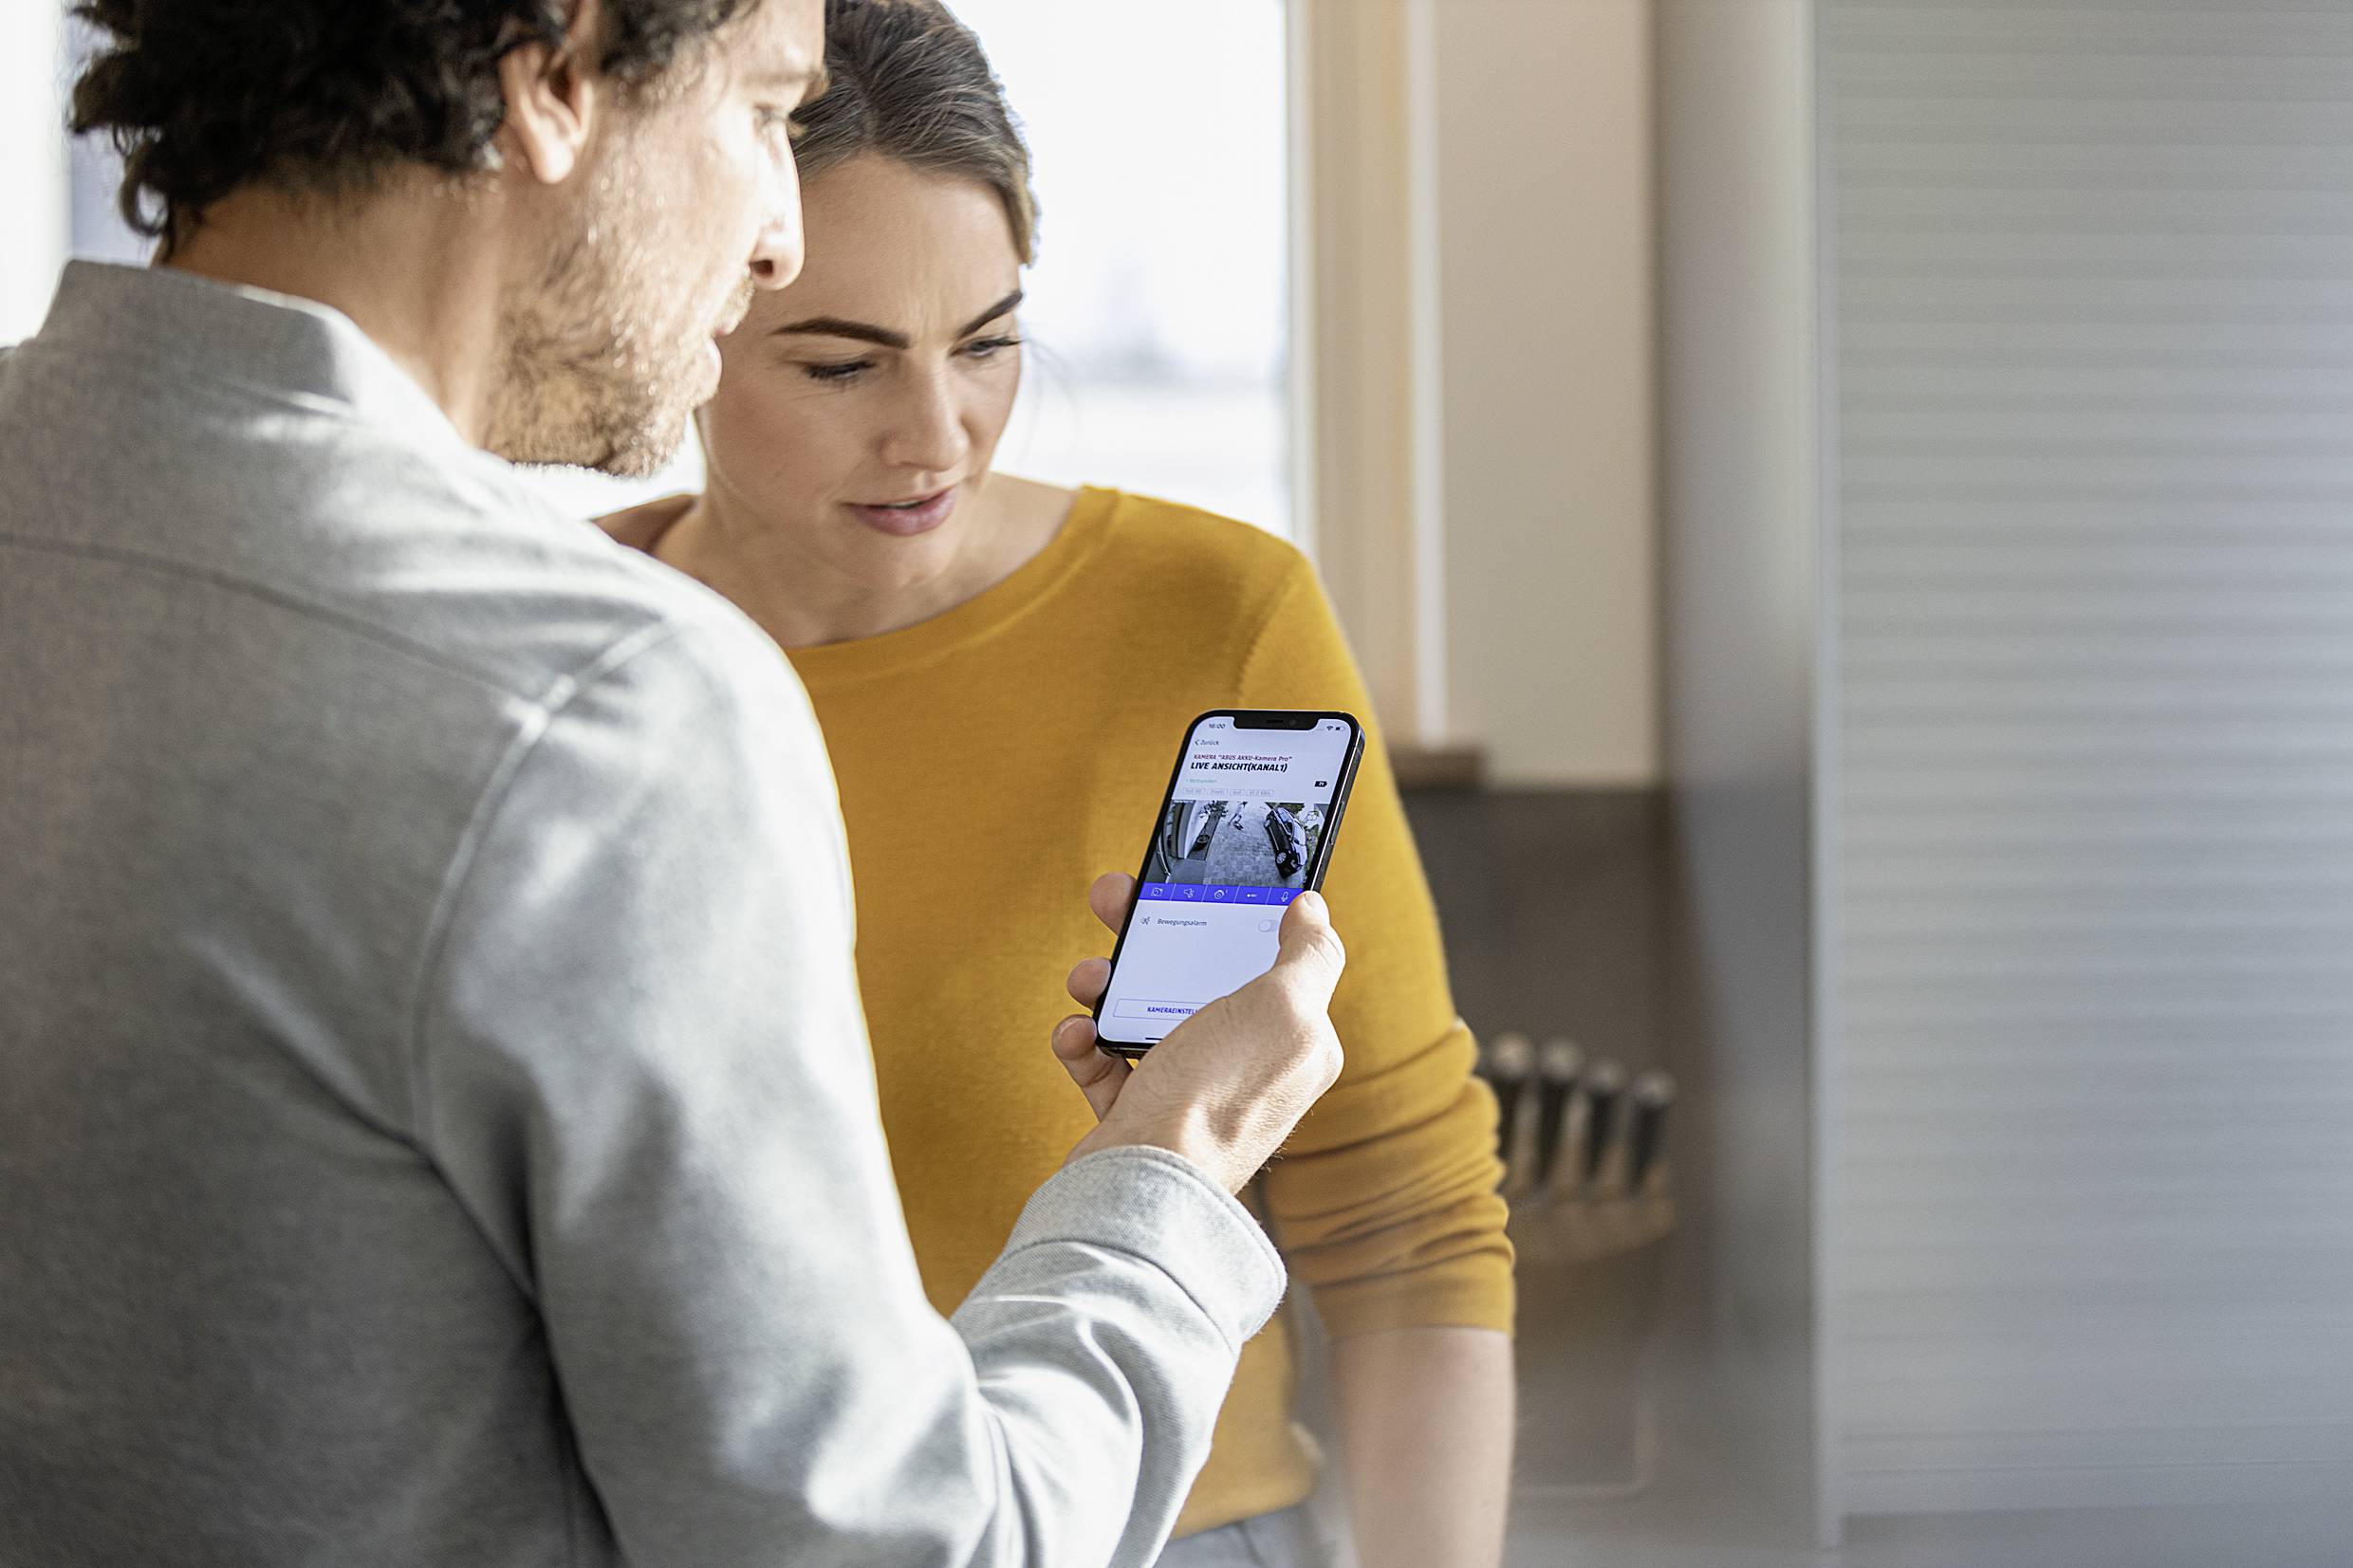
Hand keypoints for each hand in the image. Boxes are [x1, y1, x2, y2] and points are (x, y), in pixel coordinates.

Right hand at [1051, 872, 1347, 1192]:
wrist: (1144, 1185)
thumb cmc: (1218, 1099)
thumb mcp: (1284, 1010)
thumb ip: (1308, 955)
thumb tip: (1313, 910)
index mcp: (1292, 1039)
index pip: (1268, 958)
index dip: (1230, 914)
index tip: (1194, 880)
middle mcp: (1244, 1064)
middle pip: (1195, 976)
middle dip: (1151, 936)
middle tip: (1115, 901)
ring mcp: (1189, 1090)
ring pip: (1144, 1012)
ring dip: (1108, 985)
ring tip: (1090, 980)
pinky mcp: (1138, 1113)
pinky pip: (1105, 1061)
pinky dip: (1085, 1042)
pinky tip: (1077, 1035)